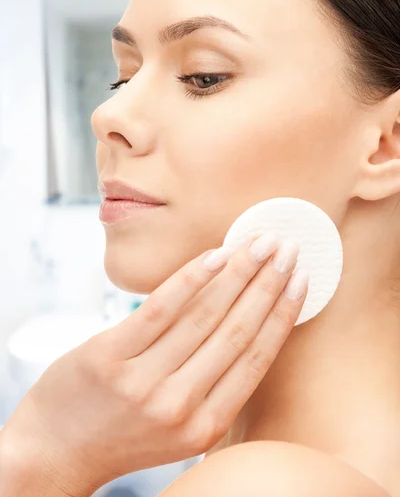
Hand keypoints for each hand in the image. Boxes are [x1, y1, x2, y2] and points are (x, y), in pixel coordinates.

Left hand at [0, 233, 307, 495]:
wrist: (57, 450)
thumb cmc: (123, 430)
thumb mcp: (178, 424)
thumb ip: (211, 382)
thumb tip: (246, 317)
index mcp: (205, 426)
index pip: (257, 359)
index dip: (283, 314)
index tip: (301, 280)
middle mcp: (179, 407)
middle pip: (238, 331)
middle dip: (268, 283)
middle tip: (288, 248)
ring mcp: (142, 383)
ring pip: (205, 315)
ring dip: (238, 273)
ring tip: (259, 244)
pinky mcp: (109, 358)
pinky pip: (160, 309)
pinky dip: (191, 278)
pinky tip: (215, 254)